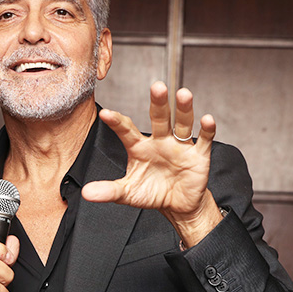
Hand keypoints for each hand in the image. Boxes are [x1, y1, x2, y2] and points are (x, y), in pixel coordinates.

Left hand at [81, 81, 222, 247]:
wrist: (177, 205)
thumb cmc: (151, 193)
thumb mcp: (127, 193)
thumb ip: (108, 191)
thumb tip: (86, 193)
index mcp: (139, 147)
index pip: (127, 131)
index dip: (117, 122)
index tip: (106, 114)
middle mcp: (160, 141)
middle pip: (159, 118)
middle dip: (159, 103)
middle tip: (157, 86)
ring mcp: (180, 146)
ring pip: (182, 124)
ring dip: (184, 109)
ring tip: (183, 94)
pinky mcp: (198, 156)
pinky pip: (204, 141)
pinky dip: (207, 130)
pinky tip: (206, 119)